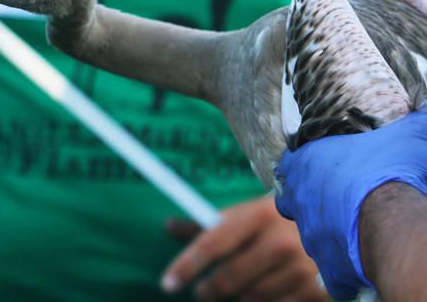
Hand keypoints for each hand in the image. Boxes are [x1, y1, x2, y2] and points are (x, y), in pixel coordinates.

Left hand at [162, 196, 326, 300]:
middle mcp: (280, 243)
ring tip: (241, 286)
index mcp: (259, 215)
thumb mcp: (248, 214)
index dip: (186, 266)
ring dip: (239, 296)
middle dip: (208, 290)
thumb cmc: (279, 221)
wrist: (341, 227)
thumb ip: (210, 225)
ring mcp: (301, 270)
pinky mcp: (317, 293)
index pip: (212, 244)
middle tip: (201, 292)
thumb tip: (168, 226)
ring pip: (250, 298)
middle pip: (228, 279)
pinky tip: (267, 291)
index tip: (167, 283)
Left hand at [275, 110, 426, 299]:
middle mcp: (300, 200)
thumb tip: (426, 106)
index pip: (288, 163)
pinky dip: (348, 272)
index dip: (302, 166)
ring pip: (313, 237)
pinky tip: (364, 264)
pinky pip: (335, 274)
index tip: (319, 168)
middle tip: (340, 201)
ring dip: (331, 234)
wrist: (394, 219)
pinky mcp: (330, 267)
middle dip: (312, 202)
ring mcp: (312, 236)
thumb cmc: (392, 170)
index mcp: (305, 164)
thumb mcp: (406, 134)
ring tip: (357, 229)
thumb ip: (411, 121)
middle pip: (293, 202)